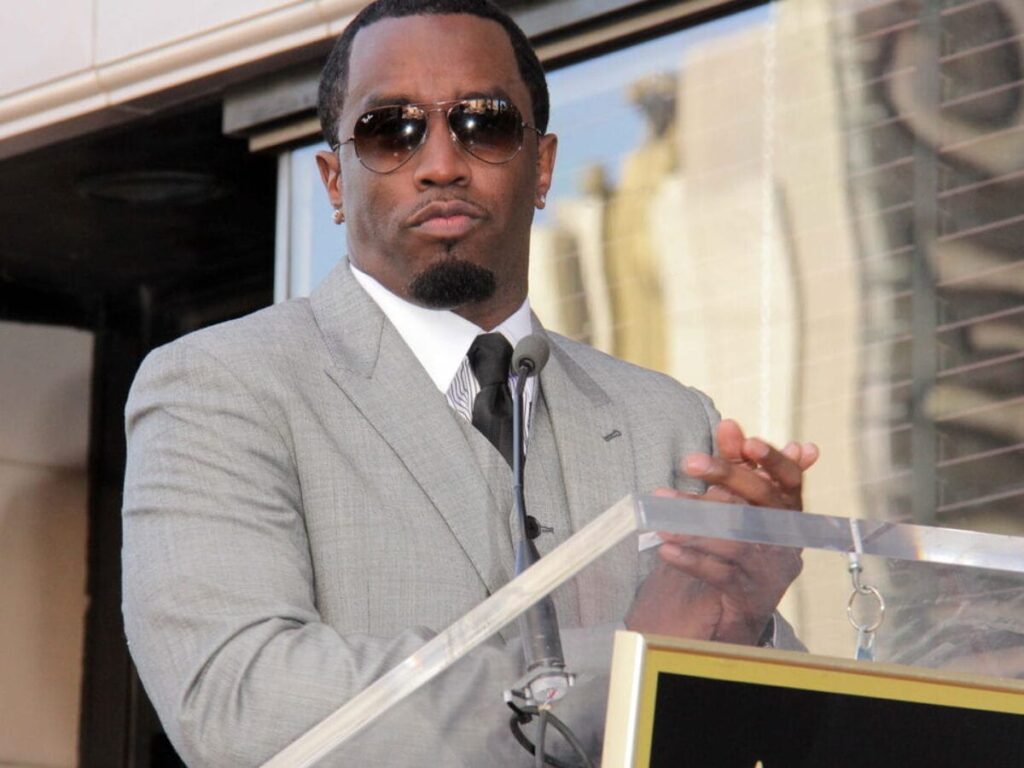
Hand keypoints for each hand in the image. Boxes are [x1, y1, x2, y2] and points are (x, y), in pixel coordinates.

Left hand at [625, 419, 817, 643]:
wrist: (737, 602)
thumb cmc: (738, 536)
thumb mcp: (736, 498)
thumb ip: (734, 462)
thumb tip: (729, 424)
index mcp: (788, 508)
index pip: (790, 479)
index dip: (772, 460)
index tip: (748, 443)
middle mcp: (787, 536)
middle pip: (762, 502)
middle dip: (726, 477)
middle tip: (689, 462)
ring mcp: (772, 568)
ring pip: (736, 538)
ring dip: (695, 521)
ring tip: (662, 506)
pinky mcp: (750, 595)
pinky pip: (720, 574)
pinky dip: (691, 559)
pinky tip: (666, 548)